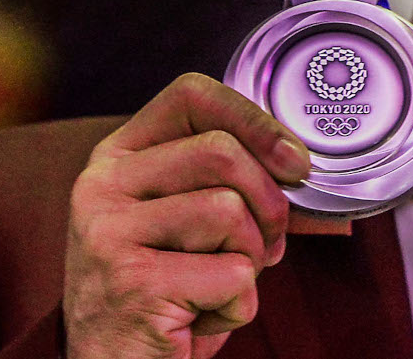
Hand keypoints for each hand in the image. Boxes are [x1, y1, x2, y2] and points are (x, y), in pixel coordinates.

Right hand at [63, 73, 309, 358]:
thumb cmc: (167, 291)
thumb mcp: (195, 225)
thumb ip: (241, 186)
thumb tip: (311, 169)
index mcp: (119, 157)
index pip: (191, 95)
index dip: (255, 118)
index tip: (294, 159)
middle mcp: (102, 184)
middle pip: (222, 153)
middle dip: (268, 205)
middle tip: (264, 246)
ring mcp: (108, 231)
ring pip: (230, 211)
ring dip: (250, 259)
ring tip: (217, 285)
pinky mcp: (131, 281)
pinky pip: (232, 274)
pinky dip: (239, 304)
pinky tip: (200, 317)